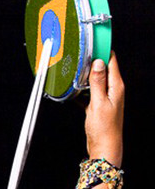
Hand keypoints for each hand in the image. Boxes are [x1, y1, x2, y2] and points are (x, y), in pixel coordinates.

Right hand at [84, 52, 123, 166]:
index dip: (102, 49)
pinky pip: (88, 92)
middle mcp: (113, 90)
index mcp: (116, 86)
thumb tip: (98, 62)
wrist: (104, 147)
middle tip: (78, 56)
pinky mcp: (97, 104)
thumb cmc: (104, 128)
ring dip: (84, 76)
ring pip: (94, 80)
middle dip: (91, 61)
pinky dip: (80, 90)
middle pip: (102, 68)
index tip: (92, 41)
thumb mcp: (99, 103)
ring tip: (73, 73)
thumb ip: (98, 82)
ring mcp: (105, 97)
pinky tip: (72, 92)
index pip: (112, 60)